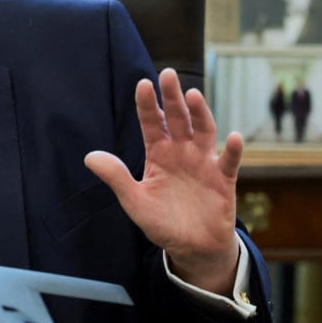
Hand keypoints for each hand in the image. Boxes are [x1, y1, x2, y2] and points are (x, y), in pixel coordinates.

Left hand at [85, 68, 241, 294]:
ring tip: (193, 96)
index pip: (152, 123)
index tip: (142, 84)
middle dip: (172, 97)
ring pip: (203, 131)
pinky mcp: (223, 180)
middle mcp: (181, 152)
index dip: (147, 104)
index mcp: (158, 154)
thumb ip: (116, 177)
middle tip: (168, 74)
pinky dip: (232, 150)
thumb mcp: (134, 201)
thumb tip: (89, 157)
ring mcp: (203, 163)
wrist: (191, 248)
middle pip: (177, 118)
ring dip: (200, 113)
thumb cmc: (162, 222)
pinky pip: (229, 162)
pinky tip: (232, 137)